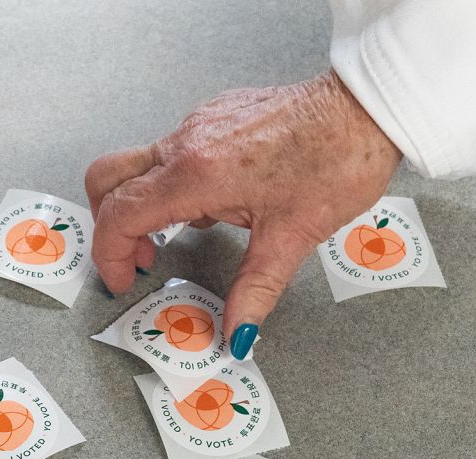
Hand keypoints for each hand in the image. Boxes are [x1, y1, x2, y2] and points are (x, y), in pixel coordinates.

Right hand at [84, 69, 401, 357]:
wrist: (367, 108)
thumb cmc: (337, 160)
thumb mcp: (293, 238)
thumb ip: (254, 290)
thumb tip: (236, 333)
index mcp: (196, 174)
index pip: (120, 214)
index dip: (110, 254)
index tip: (123, 280)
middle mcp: (186, 143)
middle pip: (108, 180)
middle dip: (109, 225)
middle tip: (135, 259)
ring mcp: (196, 124)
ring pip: (139, 166)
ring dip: (144, 205)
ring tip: (180, 234)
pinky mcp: (212, 116)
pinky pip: (171, 152)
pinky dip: (172, 184)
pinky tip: (213, 203)